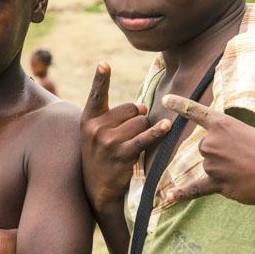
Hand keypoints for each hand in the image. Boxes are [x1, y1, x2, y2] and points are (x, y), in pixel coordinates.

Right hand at [80, 63, 170, 206]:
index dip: (101, 78)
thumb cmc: (101, 155)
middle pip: (131, 108)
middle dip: (137, 118)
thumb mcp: (97, 133)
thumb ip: (115, 115)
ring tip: (132, 145)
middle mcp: (95, 128)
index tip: (104, 64)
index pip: (97, 94)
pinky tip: (166, 126)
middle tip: (128, 135)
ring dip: (144, 131)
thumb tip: (143, 106)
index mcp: (88, 119)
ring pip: (141, 122)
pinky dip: (157, 131)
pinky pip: (145, 137)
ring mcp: (107, 141)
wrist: (96, 189)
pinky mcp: (122, 154)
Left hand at [160, 95, 254, 206]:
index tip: (165, 100)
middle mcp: (212, 143)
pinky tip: (168, 198)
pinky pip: (196, 189)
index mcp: (222, 124)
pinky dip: (182, 194)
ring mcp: (213, 165)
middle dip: (220, 152)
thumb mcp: (252, 133)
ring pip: (209, 167)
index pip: (196, 112)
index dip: (180, 105)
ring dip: (223, 169)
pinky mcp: (218, 184)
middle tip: (244, 155)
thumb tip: (223, 160)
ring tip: (247, 169)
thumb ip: (231, 140)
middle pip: (205, 148)